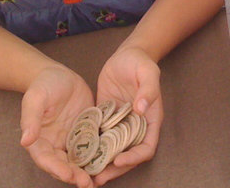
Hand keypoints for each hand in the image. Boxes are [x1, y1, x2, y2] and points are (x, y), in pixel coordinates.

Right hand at [20, 65, 95, 187]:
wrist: (59, 75)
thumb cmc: (43, 85)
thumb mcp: (36, 98)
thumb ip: (31, 119)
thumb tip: (25, 141)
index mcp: (39, 140)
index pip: (46, 159)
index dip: (56, 169)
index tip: (68, 175)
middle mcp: (55, 144)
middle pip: (63, 165)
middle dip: (74, 176)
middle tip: (87, 183)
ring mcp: (71, 140)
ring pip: (78, 161)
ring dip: (86, 171)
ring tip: (98, 181)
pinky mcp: (86, 133)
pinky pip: (92, 147)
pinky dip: (98, 156)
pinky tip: (109, 162)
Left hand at [92, 46, 162, 185]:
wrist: (126, 55)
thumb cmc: (140, 63)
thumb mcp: (147, 72)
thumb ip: (148, 90)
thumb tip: (142, 109)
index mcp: (150, 120)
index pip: (146, 147)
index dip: (134, 157)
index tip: (118, 159)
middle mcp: (135, 126)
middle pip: (128, 155)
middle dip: (115, 169)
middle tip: (98, 178)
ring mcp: (120, 124)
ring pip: (113, 151)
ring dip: (102, 163)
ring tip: (86, 174)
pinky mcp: (106, 119)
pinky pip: (100, 138)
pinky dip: (92, 149)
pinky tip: (78, 156)